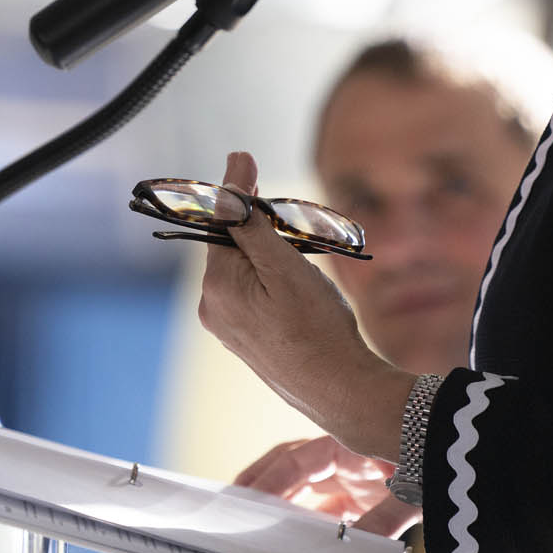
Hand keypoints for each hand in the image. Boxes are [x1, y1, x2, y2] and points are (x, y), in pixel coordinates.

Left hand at [198, 151, 414, 460]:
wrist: (340, 391)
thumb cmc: (317, 327)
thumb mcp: (284, 264)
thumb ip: (251, 217)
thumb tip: (232, 165)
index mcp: (216, 287)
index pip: (218, 222)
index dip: (237, 193)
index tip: (248, 161)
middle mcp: (212, 308)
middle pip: (231, 245)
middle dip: (260, 226)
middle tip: (292, 217)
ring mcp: (227, 326)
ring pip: (244, 269)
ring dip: (270, 252)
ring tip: (304, 253)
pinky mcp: (246, 338)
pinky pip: (252, 292)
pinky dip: (272, 277)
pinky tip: (299, 284)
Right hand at [233, 435, 421, 538]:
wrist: (466, 453)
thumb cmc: (438, 460)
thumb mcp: (411, 490)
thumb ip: (381, 521)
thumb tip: (352, 550)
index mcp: (348, 445)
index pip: (297, 460)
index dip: (269, 480)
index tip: (245, 500)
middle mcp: (344, 455)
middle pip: (291, 467)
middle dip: (261, 484)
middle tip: (232, 505)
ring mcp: (352, 474)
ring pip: (305, 487)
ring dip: (282, 503)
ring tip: (255, 525)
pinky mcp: (363, 492)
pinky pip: (326, 505)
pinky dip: (309, 520)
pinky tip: (297, 540)